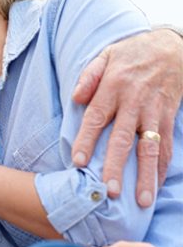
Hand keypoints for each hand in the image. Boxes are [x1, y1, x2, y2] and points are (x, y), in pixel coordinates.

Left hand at [71, 29, 182, 205]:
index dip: (86, 140)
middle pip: (123, 138)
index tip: (78, 162)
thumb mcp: (105, 56)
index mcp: (113, 87)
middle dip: (116, 166)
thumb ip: (89, 76)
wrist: (171, 47)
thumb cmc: (131, 54)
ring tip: (140, 200)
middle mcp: (134, 102)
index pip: (96, 117)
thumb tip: (76, 98)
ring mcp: (154, 112)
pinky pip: (166, 145)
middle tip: (109, 190)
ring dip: (145, 175)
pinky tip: (155, 186)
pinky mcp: (169, 117)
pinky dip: (162, 168)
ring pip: (150, 148)